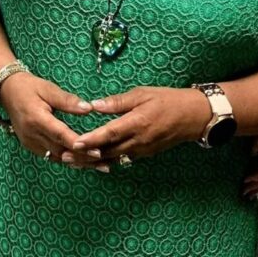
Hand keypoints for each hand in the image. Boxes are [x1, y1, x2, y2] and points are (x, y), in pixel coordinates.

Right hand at [0, 72, 92, 163]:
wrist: (6, 91)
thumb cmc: (29, 86)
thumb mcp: (48, 88)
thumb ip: (67, 100)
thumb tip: (88, 108)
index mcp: (36, 119)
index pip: (60, 135)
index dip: (79, 144)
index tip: (97, 151)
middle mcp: (32, 134)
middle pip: (61, 151)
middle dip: (84, 158)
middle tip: (107, 162)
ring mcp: (30, 143)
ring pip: (58, 157)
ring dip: (79, 162)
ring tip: (101, 166)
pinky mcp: (31, 146)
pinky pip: (52, 157)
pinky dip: (68, 160)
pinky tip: (84, 163)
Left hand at [70, 86, 208, 167]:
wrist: (193, 117)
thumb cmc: (167, 100)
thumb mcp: (143, 94)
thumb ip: (118, 102)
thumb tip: (95, 105)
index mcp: (137, 123)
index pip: (110, 133)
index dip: (91, 139)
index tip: (74, 142)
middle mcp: (138, 140)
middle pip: (107, 151)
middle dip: (85, 155)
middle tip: (64, 156)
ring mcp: (142, 149)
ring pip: (113, 158)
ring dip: (93, 161)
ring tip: (73, 162)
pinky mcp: (144, 153)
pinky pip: (122, 159)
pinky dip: (106, 161)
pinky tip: (93, 161)